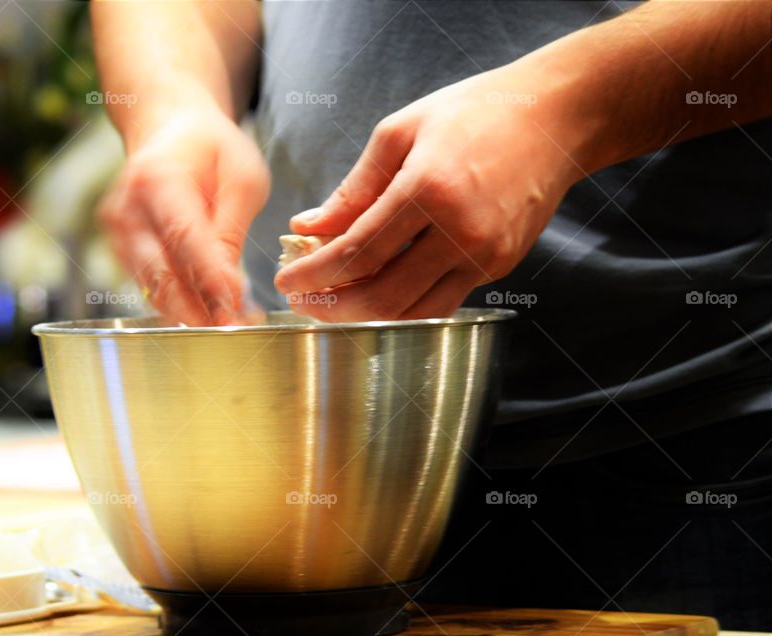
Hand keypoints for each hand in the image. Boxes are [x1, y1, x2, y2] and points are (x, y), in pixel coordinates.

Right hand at [100, 106, 269, 324]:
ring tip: (227, 324)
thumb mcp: (242, 177)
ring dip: (189, 310)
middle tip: (231, 329)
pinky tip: (209, 310)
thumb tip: (229, 287)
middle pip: (158, 270)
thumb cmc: (213, 150)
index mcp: (157, 178)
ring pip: (152, 285)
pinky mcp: (120, 248)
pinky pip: (149, 283)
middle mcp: (127, 207)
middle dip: (196, 307)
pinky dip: (179, 301)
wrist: (171, 130)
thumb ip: (232, 230)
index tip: (233, 306)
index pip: (183, 236)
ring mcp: (118, 230)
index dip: (208, 276)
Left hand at [273, 65, 587, 320]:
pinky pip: (442, 302)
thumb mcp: (400, 132)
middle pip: (381, 296)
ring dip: (365, 315)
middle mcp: (458, 231)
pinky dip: (404, 305)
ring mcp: (484, 255)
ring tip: (334, 301)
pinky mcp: (499, 267)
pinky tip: (377, 291)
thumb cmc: (474, 114)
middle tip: (303, 300)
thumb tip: (307, 228)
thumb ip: (352, 189)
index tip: (285, 281)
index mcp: (427, 189)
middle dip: (332, 306)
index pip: (355, 252)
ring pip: (413, 312)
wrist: (555, 118)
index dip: (313, 274)